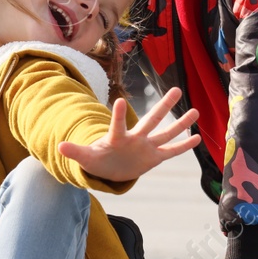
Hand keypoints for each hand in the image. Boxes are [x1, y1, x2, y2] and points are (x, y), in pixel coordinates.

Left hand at [57, 89, 199, 183]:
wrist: (110, 169)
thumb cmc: (97, 160)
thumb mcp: (85, 158)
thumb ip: (75, 152)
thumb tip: (59, 146)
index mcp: (117, 138)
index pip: (118, 125)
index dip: (119, 115)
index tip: (121, 100)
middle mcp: (135, 139)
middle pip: (151, 120)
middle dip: (164, 107)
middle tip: (177, 89)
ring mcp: (147, 147)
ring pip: (166, 133)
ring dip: (180, 124)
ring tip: (196, 110)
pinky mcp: (154, 158)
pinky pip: (171, 151)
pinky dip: (183, 146)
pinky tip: (198, 138)